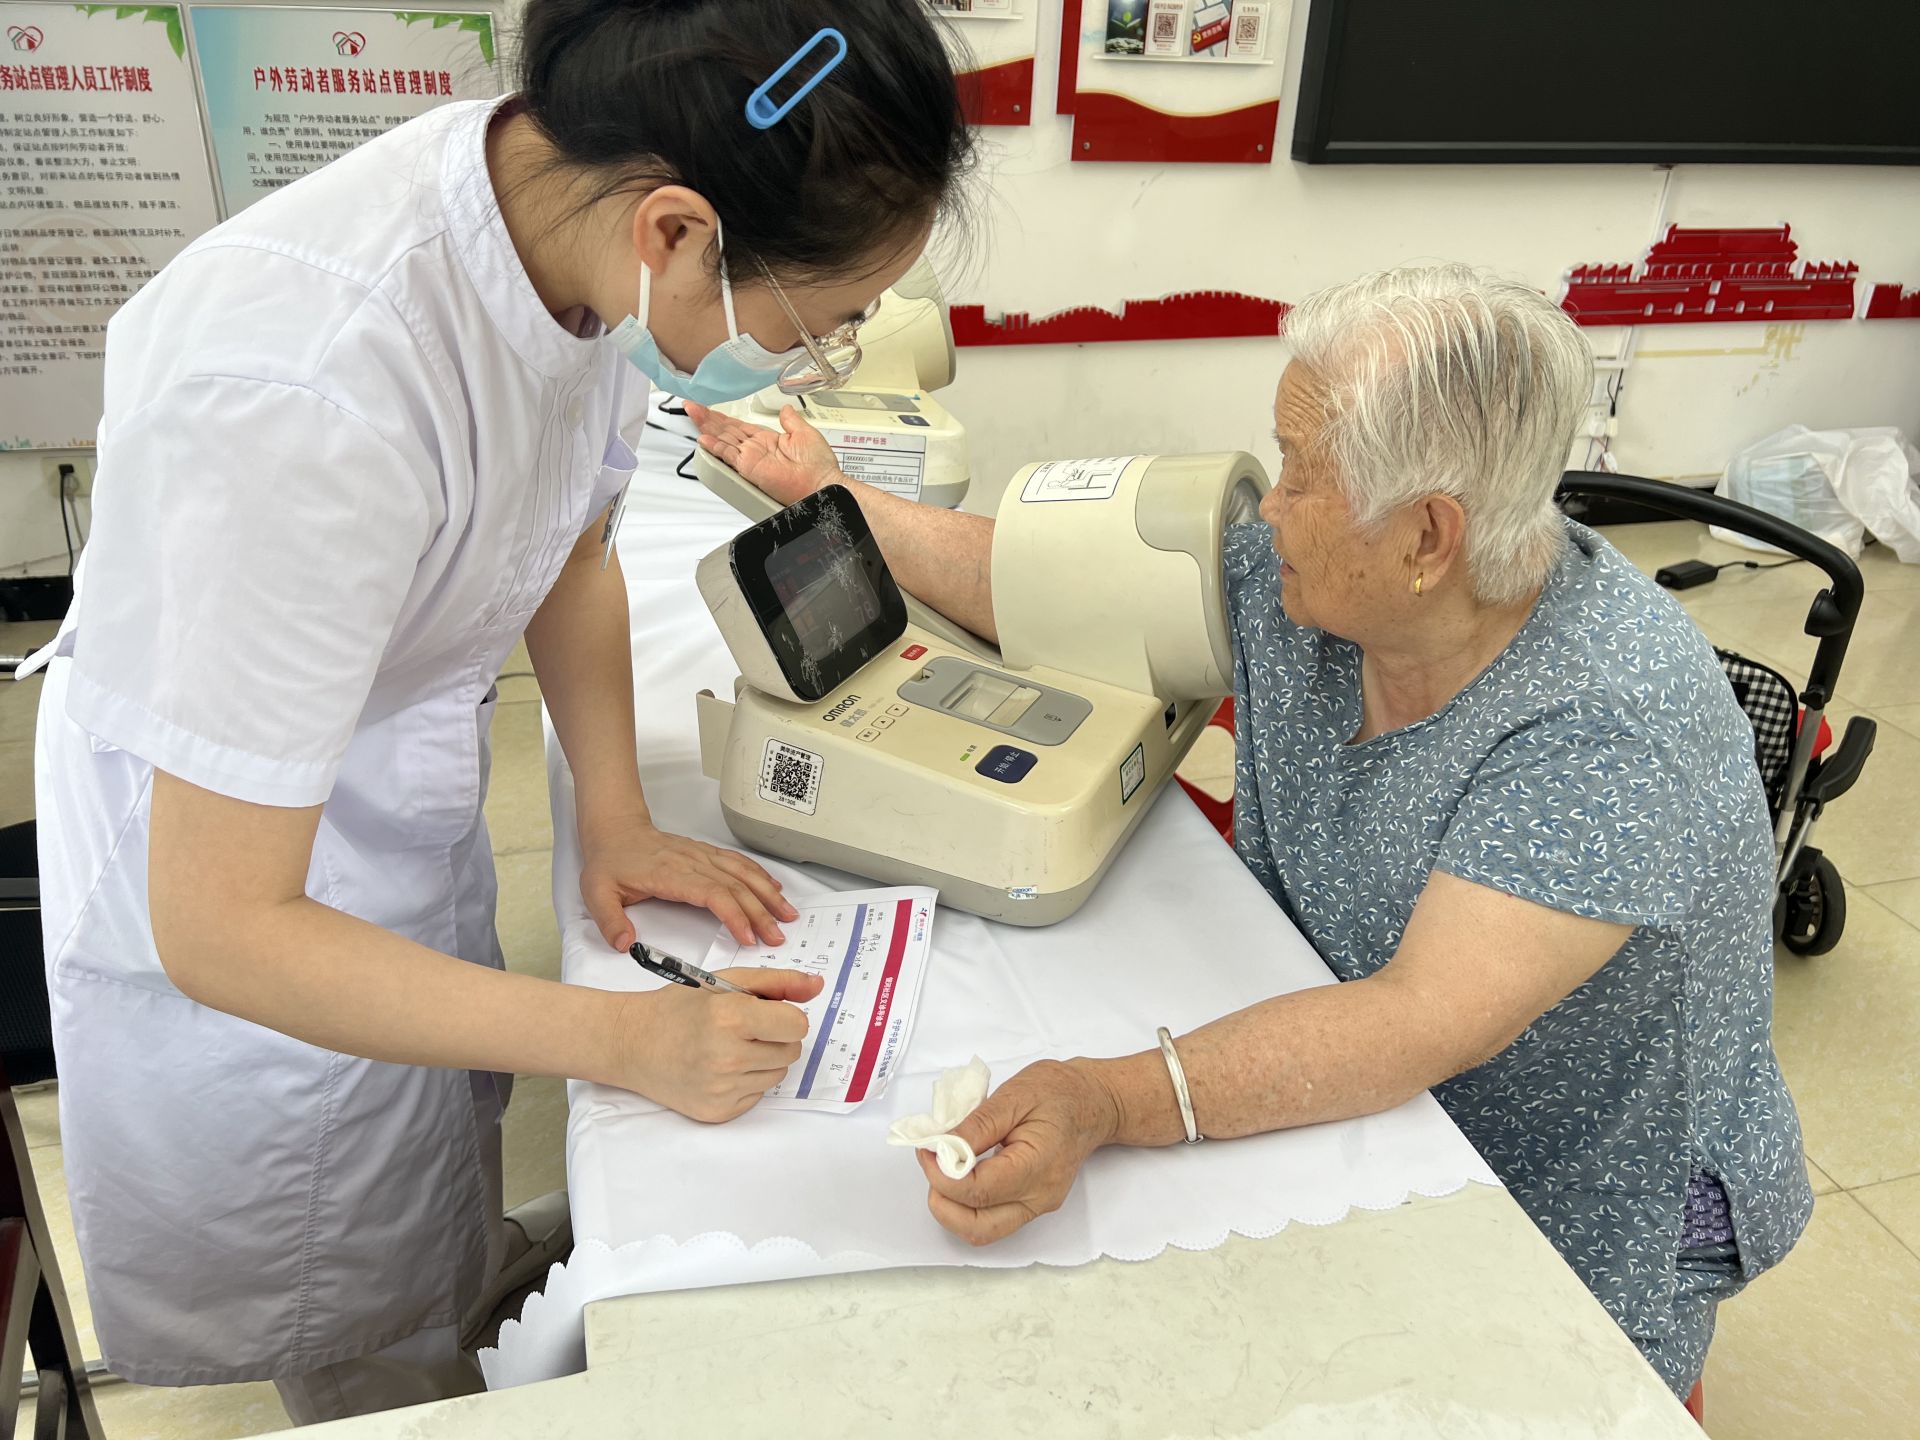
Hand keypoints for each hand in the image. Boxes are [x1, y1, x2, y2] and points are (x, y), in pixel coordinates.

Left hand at [580, 815, 798, 948]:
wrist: (614, 829)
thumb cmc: (609, 862)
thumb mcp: (596, 893)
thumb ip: (610, 921)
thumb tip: (625, 944)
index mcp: (671, 874)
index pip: (712, 894)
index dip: (734, 915)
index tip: (748, 938)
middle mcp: (692, 862)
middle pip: (735, 887)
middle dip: (760, 913)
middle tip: (776, 937)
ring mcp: (702, 855)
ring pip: (743, 873)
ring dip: (768, 893)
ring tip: (788, 914)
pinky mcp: (705, 853)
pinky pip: (738, 862)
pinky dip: (760, 874)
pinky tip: (774, 887)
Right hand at [611, 968, 824, 1122]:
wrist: (631, 1043)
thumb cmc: (678, 1007)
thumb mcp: (725, 982)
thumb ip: (776, 982)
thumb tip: (818, 986)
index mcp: (730, 1018)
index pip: (797, 1025)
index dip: (785, 1016)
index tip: (765, 1012)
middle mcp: (727, 1057)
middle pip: (792, 1051)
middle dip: (775, 1038)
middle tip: (743, 1030)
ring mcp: (722, 1089)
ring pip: (777, 1074)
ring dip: (762, 1060)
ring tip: (728, 1048)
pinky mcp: (718, 1112)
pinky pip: (757, 1095)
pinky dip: (746, 1082)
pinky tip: (718, 1069)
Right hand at [687, 400, 842, 507]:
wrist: (822, 483)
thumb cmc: (818, 465)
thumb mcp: (804, 433)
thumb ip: (791, 420)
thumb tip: (785, 409)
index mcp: (767, 440)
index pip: (738, 426)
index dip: (722, 417)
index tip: (708, 409)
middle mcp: (756, 450)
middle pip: (726, 431)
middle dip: (708, 419)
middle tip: (691, 407)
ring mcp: (751, 460)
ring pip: (723, 441)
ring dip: (707, 428)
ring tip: (692, 415)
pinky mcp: (749, 470)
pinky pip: (729, 456)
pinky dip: (715, 448)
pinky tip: (704, 439)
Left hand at [917, 1060, 1122, 1245]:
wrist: (1092, 1103)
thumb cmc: (1058, 1092)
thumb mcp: (1014, 1095)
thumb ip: (976, 1125)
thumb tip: (941, 1148)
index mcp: (1038, 1166)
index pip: (979, 1192)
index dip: (941, 1175)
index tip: (927, 1148)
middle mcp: (1040, 1197)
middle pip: (978, 1227)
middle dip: (943, 1202)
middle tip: (931, 1164)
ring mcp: (1037, 1206)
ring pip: (982, 1231)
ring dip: (952, 1209)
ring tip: (943, 1169)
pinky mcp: (1032, 1206)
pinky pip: (991, 1220)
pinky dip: (966, 1205)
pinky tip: (961, 1174)